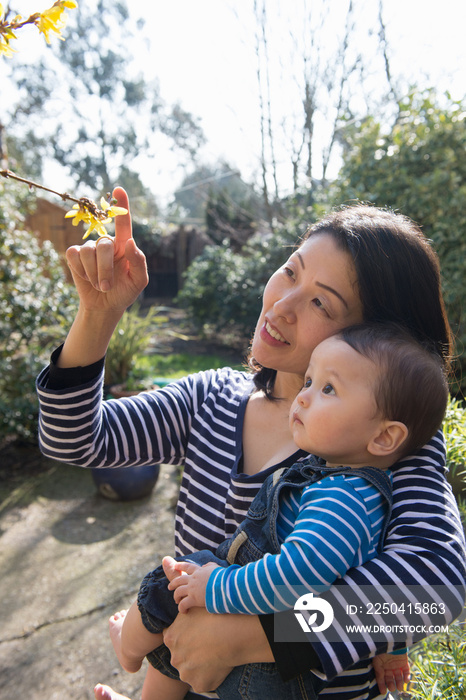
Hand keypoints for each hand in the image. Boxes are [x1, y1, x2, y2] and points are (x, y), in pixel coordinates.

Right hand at [65, 187, 147, 313]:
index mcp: (124, 244)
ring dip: (94, 272)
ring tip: (100, 285)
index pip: (124, 222)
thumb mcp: (139, 280)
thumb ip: (139, 261)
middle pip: (104, 244)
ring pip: (87, 251)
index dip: (122, 205)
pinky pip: (74, 255)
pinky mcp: (75, 255)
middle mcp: (107, 242)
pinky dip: (80, 270)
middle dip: (105, 268)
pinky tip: (86, 278)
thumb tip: (131, 242)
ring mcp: (90, 247)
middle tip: (107, 286)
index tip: (119, 189)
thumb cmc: (125, 291)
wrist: (106, 305)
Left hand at [163, 607, 234, 692]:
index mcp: (170, 638)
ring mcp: (185, 673)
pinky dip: (209, 677)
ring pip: (190, 671)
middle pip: (180, 657)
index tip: (197, 636)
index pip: (173, 640)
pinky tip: (218, 665)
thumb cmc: (214, 616)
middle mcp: (174, 658)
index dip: (185, 638)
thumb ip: (181, 615)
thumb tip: (180, 612)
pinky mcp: (198, 685)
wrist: (231, 633)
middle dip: (190, 653)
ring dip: (198, 666)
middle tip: (207, 645)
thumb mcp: (192, 608)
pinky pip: (202, 682)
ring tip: (214, 655)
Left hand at [168, 561, 219, 612]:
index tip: (175, 566)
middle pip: (179, 580)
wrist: (225, 585)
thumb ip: (210, 566)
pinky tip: (184, 612)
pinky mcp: (194, 599)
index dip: (180, 566)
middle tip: (169, 587)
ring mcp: (192, 589)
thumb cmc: (224, 577)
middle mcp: (193, 579)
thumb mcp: (216, 568)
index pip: (188, 567)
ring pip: (178, 592)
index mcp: (199, 571)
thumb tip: (205, 566)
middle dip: (173, 583)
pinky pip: (183, 604)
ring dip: (176, 597)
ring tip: (176, 601)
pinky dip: (182, 608)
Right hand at [372, 651, 410, 694]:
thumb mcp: (377, 658)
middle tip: (392, 688)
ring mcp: (396, 664)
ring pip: (398, 677)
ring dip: (399, 683)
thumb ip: (378, 669)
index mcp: (380, 665)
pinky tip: (406, 680)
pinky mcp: (404, 662)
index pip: (380, 677)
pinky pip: (406, 671)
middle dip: (391, 684)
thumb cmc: (382, 648)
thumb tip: (379, 677)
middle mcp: (388, 666)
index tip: (383, 692)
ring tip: (400, 687)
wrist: (392, 639)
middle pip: (390, 678)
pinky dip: (407, 676)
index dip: (381, 684)